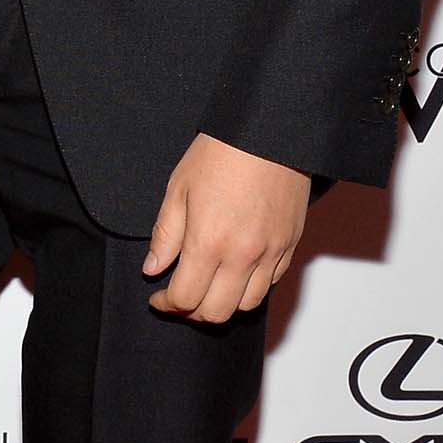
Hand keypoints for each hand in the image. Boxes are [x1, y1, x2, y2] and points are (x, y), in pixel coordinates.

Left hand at [143, 134, 309, 324]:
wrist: (269, 130)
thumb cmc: (221, 152)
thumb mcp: (178, 189)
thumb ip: (165, 235)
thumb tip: (152, 268)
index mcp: (208, 242)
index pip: (185, 299)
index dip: (166, 304)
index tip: (158, 297)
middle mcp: (242, 255)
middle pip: (216, 313)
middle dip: (192, 312)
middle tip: (180, 296)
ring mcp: (270, 253)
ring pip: (246, 305)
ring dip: (223, 303)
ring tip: (209, 286)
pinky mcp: (290, 245)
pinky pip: (270, 284)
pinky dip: (250, 287)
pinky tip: (235, 270)